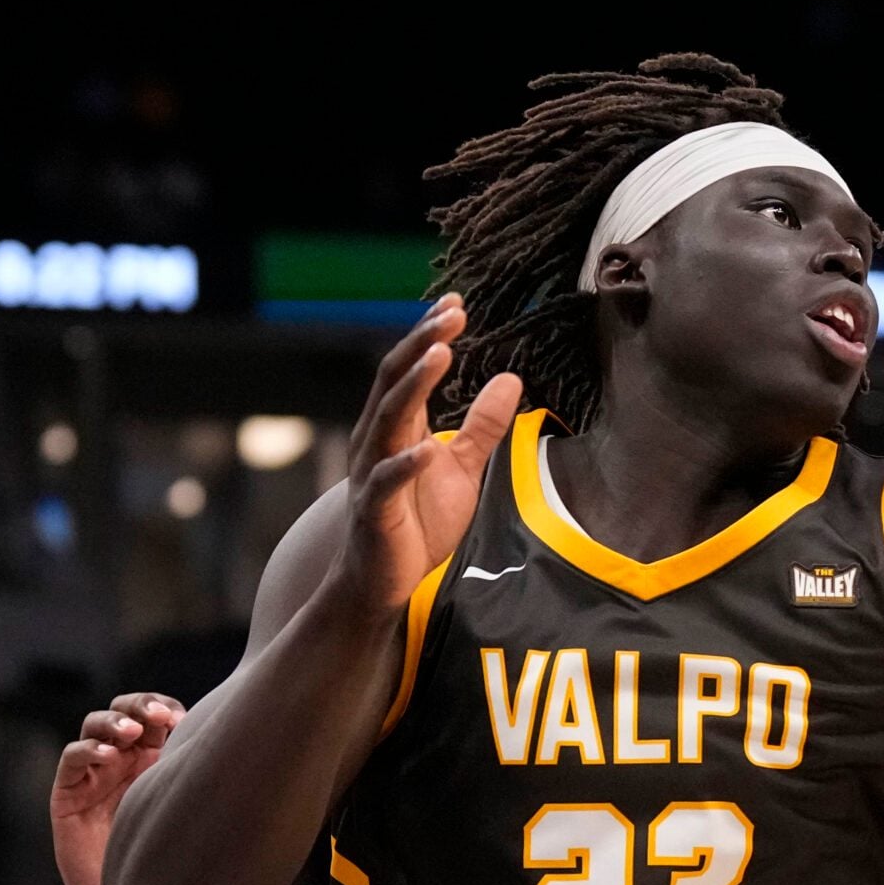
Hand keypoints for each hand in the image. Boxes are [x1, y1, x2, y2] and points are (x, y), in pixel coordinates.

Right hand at [53, 692, 184, 884]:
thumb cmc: (163, 850)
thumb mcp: (182, 804)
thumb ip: (195, 777)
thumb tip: (234, 745)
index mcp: (149, 753)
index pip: (153, 713)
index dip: (165, 707)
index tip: (185, 720)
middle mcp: (121, 756)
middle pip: (123, 708)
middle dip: (140, 704)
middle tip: (160, 716)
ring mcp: (93, 771)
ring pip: (94, 725)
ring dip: (114, 722)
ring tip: (132, 731)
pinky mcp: (67, 791)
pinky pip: (72, 758)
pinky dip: (89, 750)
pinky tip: (110, 756)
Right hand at [333, 295, 523, 618]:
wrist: (383, 582)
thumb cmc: (419, 523)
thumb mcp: (461, 468)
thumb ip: (481, 426)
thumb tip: (510, 379)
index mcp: (398, 426)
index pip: (410, 369)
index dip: (430, 334)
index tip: (455, 303)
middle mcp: (379, 440)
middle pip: (395, 380)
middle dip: (422, 343)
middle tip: (451, 314)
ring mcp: (373, 473)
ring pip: (387, 418)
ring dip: (414, 385)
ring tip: (440, 354)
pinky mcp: (375, 511)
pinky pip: (386, 482)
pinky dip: (404, 464)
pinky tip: (425, 449)